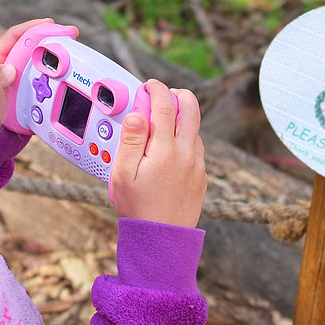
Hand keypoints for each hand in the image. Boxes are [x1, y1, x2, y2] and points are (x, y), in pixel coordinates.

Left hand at [0, 18, 76, 85]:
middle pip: (33, 49)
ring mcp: (23, 83)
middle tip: (69, 35)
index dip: (32, 27)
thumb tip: (10, 71)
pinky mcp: (32, 98)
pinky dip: (56, 85)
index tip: (49, 23)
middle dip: (51, 41)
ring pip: (42, 68)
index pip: (15, 37)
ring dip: (56, 63)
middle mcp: (12, 68)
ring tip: (71, 57)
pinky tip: (65, 83)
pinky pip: (46, 88)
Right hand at [110, 80, 206, 227]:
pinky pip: (196, 149)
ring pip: (195, 129)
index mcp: (165, 151)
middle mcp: (187, 155)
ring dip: (182, 119)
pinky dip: (185, 140)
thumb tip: (138, 114)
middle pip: (191, 109)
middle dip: (178, 94)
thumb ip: (130, 141)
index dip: (157, 90)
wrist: (162, 239)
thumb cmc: (138, 208)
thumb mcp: (123, 175)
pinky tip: (169, 150)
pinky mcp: (201, 177)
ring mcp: (197, 166)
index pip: (165, 106)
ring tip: (161, 126)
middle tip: (163, 95)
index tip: (149, 85)